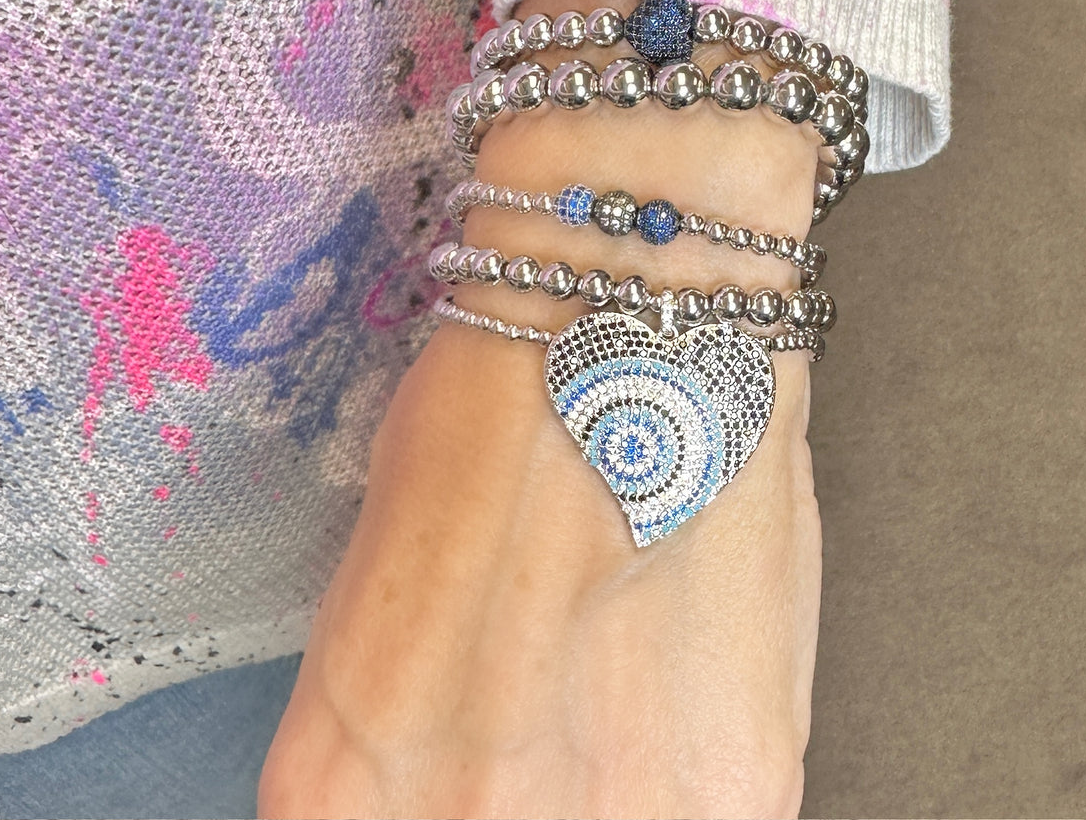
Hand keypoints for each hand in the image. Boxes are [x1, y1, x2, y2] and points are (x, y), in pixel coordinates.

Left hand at [257, 0, 825, 818]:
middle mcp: (468, 818)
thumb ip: (398, 711)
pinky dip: (681, 768)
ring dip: (601, 784)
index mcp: (342, 773)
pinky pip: (694, 813)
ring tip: (609, 685)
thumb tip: (436, 750)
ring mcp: (615, 813)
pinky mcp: (742, 787)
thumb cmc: (491, 404)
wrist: (636, 315)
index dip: (410, 796)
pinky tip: (670, 674)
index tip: (447, 757)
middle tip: (541, 701)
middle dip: (505, 790)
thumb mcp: (378, 583)